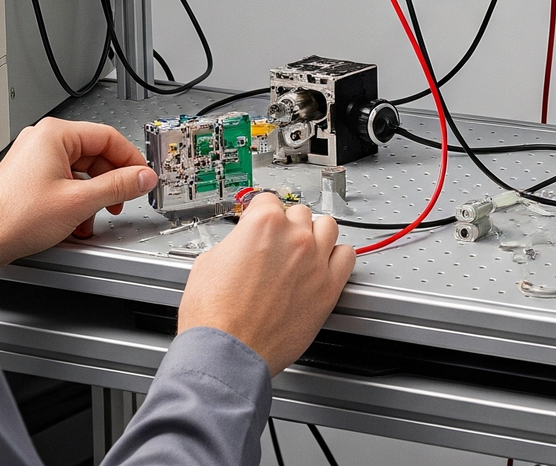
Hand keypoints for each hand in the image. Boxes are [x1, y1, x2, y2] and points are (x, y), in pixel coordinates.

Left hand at [0, 118, 157, 274]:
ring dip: (93, 195)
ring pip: (81, 170)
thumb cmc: (14, 218)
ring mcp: (34, 156)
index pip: (108, 137)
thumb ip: (118, 186)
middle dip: (110, 182)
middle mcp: (43, 139)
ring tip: (96, 216)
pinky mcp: (29, 175)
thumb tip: (143, 177)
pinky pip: (65, 180)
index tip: (142, 177)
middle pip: (95, 154)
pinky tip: (78, 220)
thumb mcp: (79, 202)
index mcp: (55, 134)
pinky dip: (76, 199)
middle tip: (122, 200)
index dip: (130, 159)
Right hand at [177, 193, 353, 374]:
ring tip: (302, 252)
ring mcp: (314, 261)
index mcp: (264, 223)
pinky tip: (323, 266)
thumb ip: (233, 243)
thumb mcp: (208, 262)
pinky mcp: (328, 288)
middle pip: (299, 213)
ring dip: (314, 236)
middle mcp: (294, 237)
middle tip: (276, 247)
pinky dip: (337, 258)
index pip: (269, 200)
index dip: (260, 214)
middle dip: (287, 227)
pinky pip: (347, 257)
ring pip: (327, 227)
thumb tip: (241, 244)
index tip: (260, 225)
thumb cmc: (215, 317)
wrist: (227, 354)